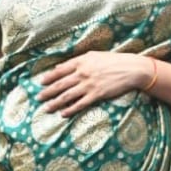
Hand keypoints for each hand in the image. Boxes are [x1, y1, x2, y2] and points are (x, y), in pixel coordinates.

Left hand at [37, 52, 151, 117]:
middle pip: (60, 84)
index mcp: (81, 62)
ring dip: (55, 103)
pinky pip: (80, 104)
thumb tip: (58, 66)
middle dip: (48, 92)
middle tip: (38, 98)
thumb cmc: (113, 61)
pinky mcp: (97, 95)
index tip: (40, 83)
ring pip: (67, 95)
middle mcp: (83, 73)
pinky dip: (71, 109)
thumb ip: (76, 60)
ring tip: (46, 108)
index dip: (49, 77)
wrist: (132, 69)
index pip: (60, 70)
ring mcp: (89, 85)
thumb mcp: (93, 56)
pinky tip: (63, 114)